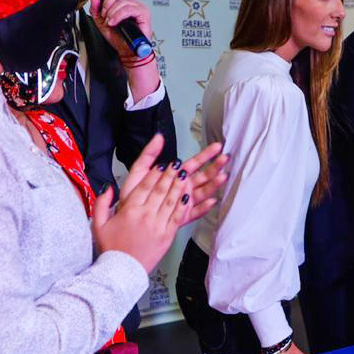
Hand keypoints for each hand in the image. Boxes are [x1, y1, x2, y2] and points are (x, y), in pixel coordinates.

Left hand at [89, 0, 151, 57]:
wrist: (127, 52)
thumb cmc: (119, 39)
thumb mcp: (101, 23)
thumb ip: (96, 10)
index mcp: (124, 3)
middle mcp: (133, 3)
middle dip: (107, 4)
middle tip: (105, 16)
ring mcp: (139, 8)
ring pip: (123, 1)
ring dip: (112, 12)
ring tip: (110, 22)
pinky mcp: (144, 14)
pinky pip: (129, 9)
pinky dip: (119, 15)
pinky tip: (114, 22)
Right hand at [93, 135, 224, 271]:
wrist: (121, 271)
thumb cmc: (110, 248)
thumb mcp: (98, 224)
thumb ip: (101, 203)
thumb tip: (108, 187)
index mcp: (129, 211)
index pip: (144, 187)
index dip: (154, 174)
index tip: (161, 165)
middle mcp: (145, 216)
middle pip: (160, 191)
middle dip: (170, 175)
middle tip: (178, 164)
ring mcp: (158, 226)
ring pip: (171, 201)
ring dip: (179, 186)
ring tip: (186, 174)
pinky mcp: (167, 236)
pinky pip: (177, 217)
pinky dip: (183, 206)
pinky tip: (188, 197)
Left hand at [113, 133, 227, 221]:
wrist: (127, 215)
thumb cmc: (134, 194)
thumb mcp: (139, 170)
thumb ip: (149, 153)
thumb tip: (159, 136)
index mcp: (175, 175)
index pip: (194, 162)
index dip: (206, 154)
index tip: (218, 146)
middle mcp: (183, 188)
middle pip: (203, 176)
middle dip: (215, 167)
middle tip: (226, 158)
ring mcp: (183, 202)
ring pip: (203, 192)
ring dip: (213, 184)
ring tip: (223, 177)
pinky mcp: (181, 217)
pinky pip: (195, 212)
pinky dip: (204, 208)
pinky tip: (212, 201)